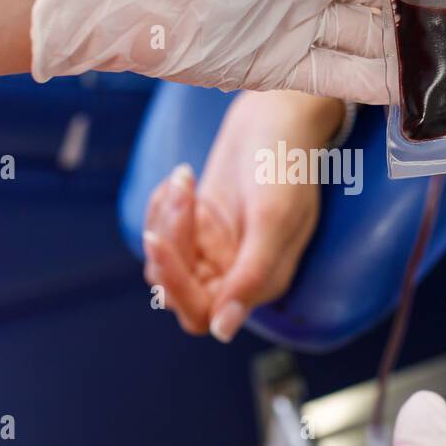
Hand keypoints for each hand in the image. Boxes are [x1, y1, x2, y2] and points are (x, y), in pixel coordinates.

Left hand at [141, 90, 341, 340]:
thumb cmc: (284, 163)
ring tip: (186, 179)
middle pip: (178, 293)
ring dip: (166, 220)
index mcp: (261, 282)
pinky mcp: (199, 228)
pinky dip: (162, 207)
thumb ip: (252, 276)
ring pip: (165, 263)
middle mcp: (237, 274)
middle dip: (168, 250)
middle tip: (178, 200)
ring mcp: (216, 251)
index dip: (177, 287)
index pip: (203, 314)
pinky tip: (183, 179)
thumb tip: (223, 330)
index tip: (160, 239)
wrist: (277, 115)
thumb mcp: (274, 219)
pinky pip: (162, 234)